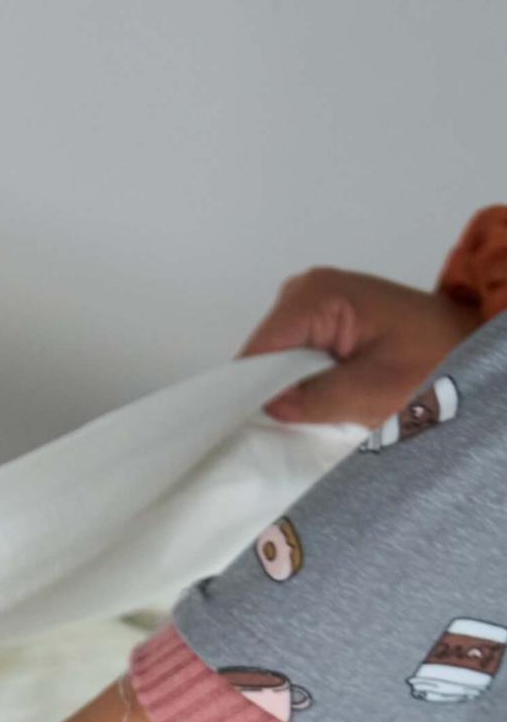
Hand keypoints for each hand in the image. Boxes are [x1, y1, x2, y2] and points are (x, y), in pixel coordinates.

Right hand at [241, 266, 477, 425]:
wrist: (472, 346)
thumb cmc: (437, 363)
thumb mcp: (374, 391)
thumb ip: (314, 399)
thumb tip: (265, 409)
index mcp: (316, 295)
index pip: (257, 353)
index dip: (249, 395)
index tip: (251, 431)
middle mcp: (305, 290)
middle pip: (261, 357)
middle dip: (273, 393)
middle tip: (303, 423)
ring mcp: (313, 303)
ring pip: (274, 362)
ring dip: (290, 391)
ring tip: (321, 410)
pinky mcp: (323, 319)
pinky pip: (294, 358)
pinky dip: (303, 384)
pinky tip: (324, 399)